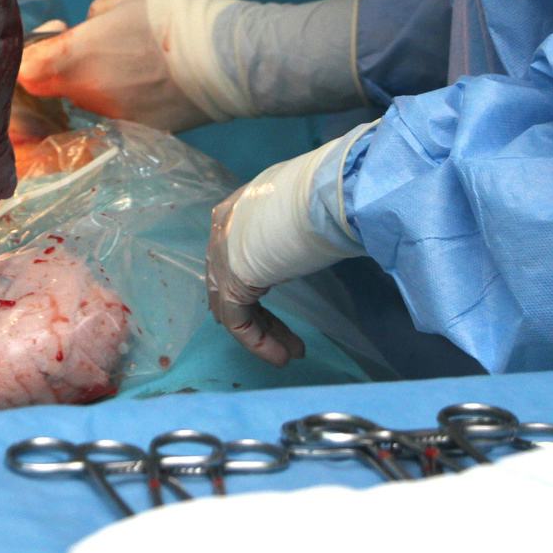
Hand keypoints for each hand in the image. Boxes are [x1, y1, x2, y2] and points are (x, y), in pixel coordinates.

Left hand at [16, 0, 252, 131]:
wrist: (227, 57)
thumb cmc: (174, 17)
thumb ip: (97, 15)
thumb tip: (89, 28)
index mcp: (74, 58)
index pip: (25, 71)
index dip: (31, 53)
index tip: (57, 33)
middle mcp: (87, 95)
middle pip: (56, 88)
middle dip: (66, 67)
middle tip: (93, 47)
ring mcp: (114, 117)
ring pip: (89, 101)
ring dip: (97, 83)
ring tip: (131, 61)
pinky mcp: (141, 131)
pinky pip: (120, 113)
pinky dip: (126, 98)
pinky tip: (150, 81)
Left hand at [204, 127, 373, 363]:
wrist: (321, 196)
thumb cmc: (326, 196)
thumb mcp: (309, 208)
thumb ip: (304, 224)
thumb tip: (330, 231)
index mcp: (240, 209)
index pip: (240, 255)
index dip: (261, 284)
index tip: (284, 304)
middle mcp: (224, 231)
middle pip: (233, 284)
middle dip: (263, 317)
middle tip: (290, 340)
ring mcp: (222, 256)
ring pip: (234, 307)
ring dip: (264, 334)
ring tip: (291, 354)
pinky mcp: (230, 281)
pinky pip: (238, 320)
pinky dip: (258, 341)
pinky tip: (282, 356)